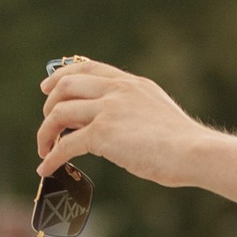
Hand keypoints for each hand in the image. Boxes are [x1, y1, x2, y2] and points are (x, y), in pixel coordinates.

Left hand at [35, 58, 214, 187]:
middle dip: (48, 105)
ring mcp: (108, 109)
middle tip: (47, 125)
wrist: (193, 151)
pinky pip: (65, 144)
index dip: (61, 76)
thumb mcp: (156, 111)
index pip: (88, 68)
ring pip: (58, 113)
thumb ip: (133, 108)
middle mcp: (117, 90)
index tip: (47, 87)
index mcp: (131, 83)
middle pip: (65, 86)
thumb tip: (112, 125)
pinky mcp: (102, 133)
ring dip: (45, 133)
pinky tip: (46, 168)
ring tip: (43, 151)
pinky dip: (51, 158)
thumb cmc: (182, 142)